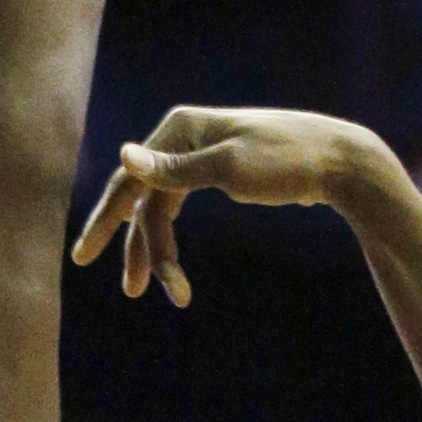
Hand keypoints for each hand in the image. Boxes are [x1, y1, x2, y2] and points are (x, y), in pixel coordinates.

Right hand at [71, 106, 381, 306]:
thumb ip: (175, 168)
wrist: (336, 160)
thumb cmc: (286, 160)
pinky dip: (173, 238)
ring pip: (161, 208)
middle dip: (133, 246)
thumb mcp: (228, 167)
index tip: (85, 258)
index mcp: (179, 129)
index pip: (130, 179)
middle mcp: (182, 138)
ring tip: (158, 292)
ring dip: (157, 251)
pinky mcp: (217, 174)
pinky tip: (169, 264)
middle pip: (142, 197)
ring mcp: (198, 156)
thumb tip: (124, 157)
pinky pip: (179, 208)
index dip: (107, 221)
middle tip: (127, 288)